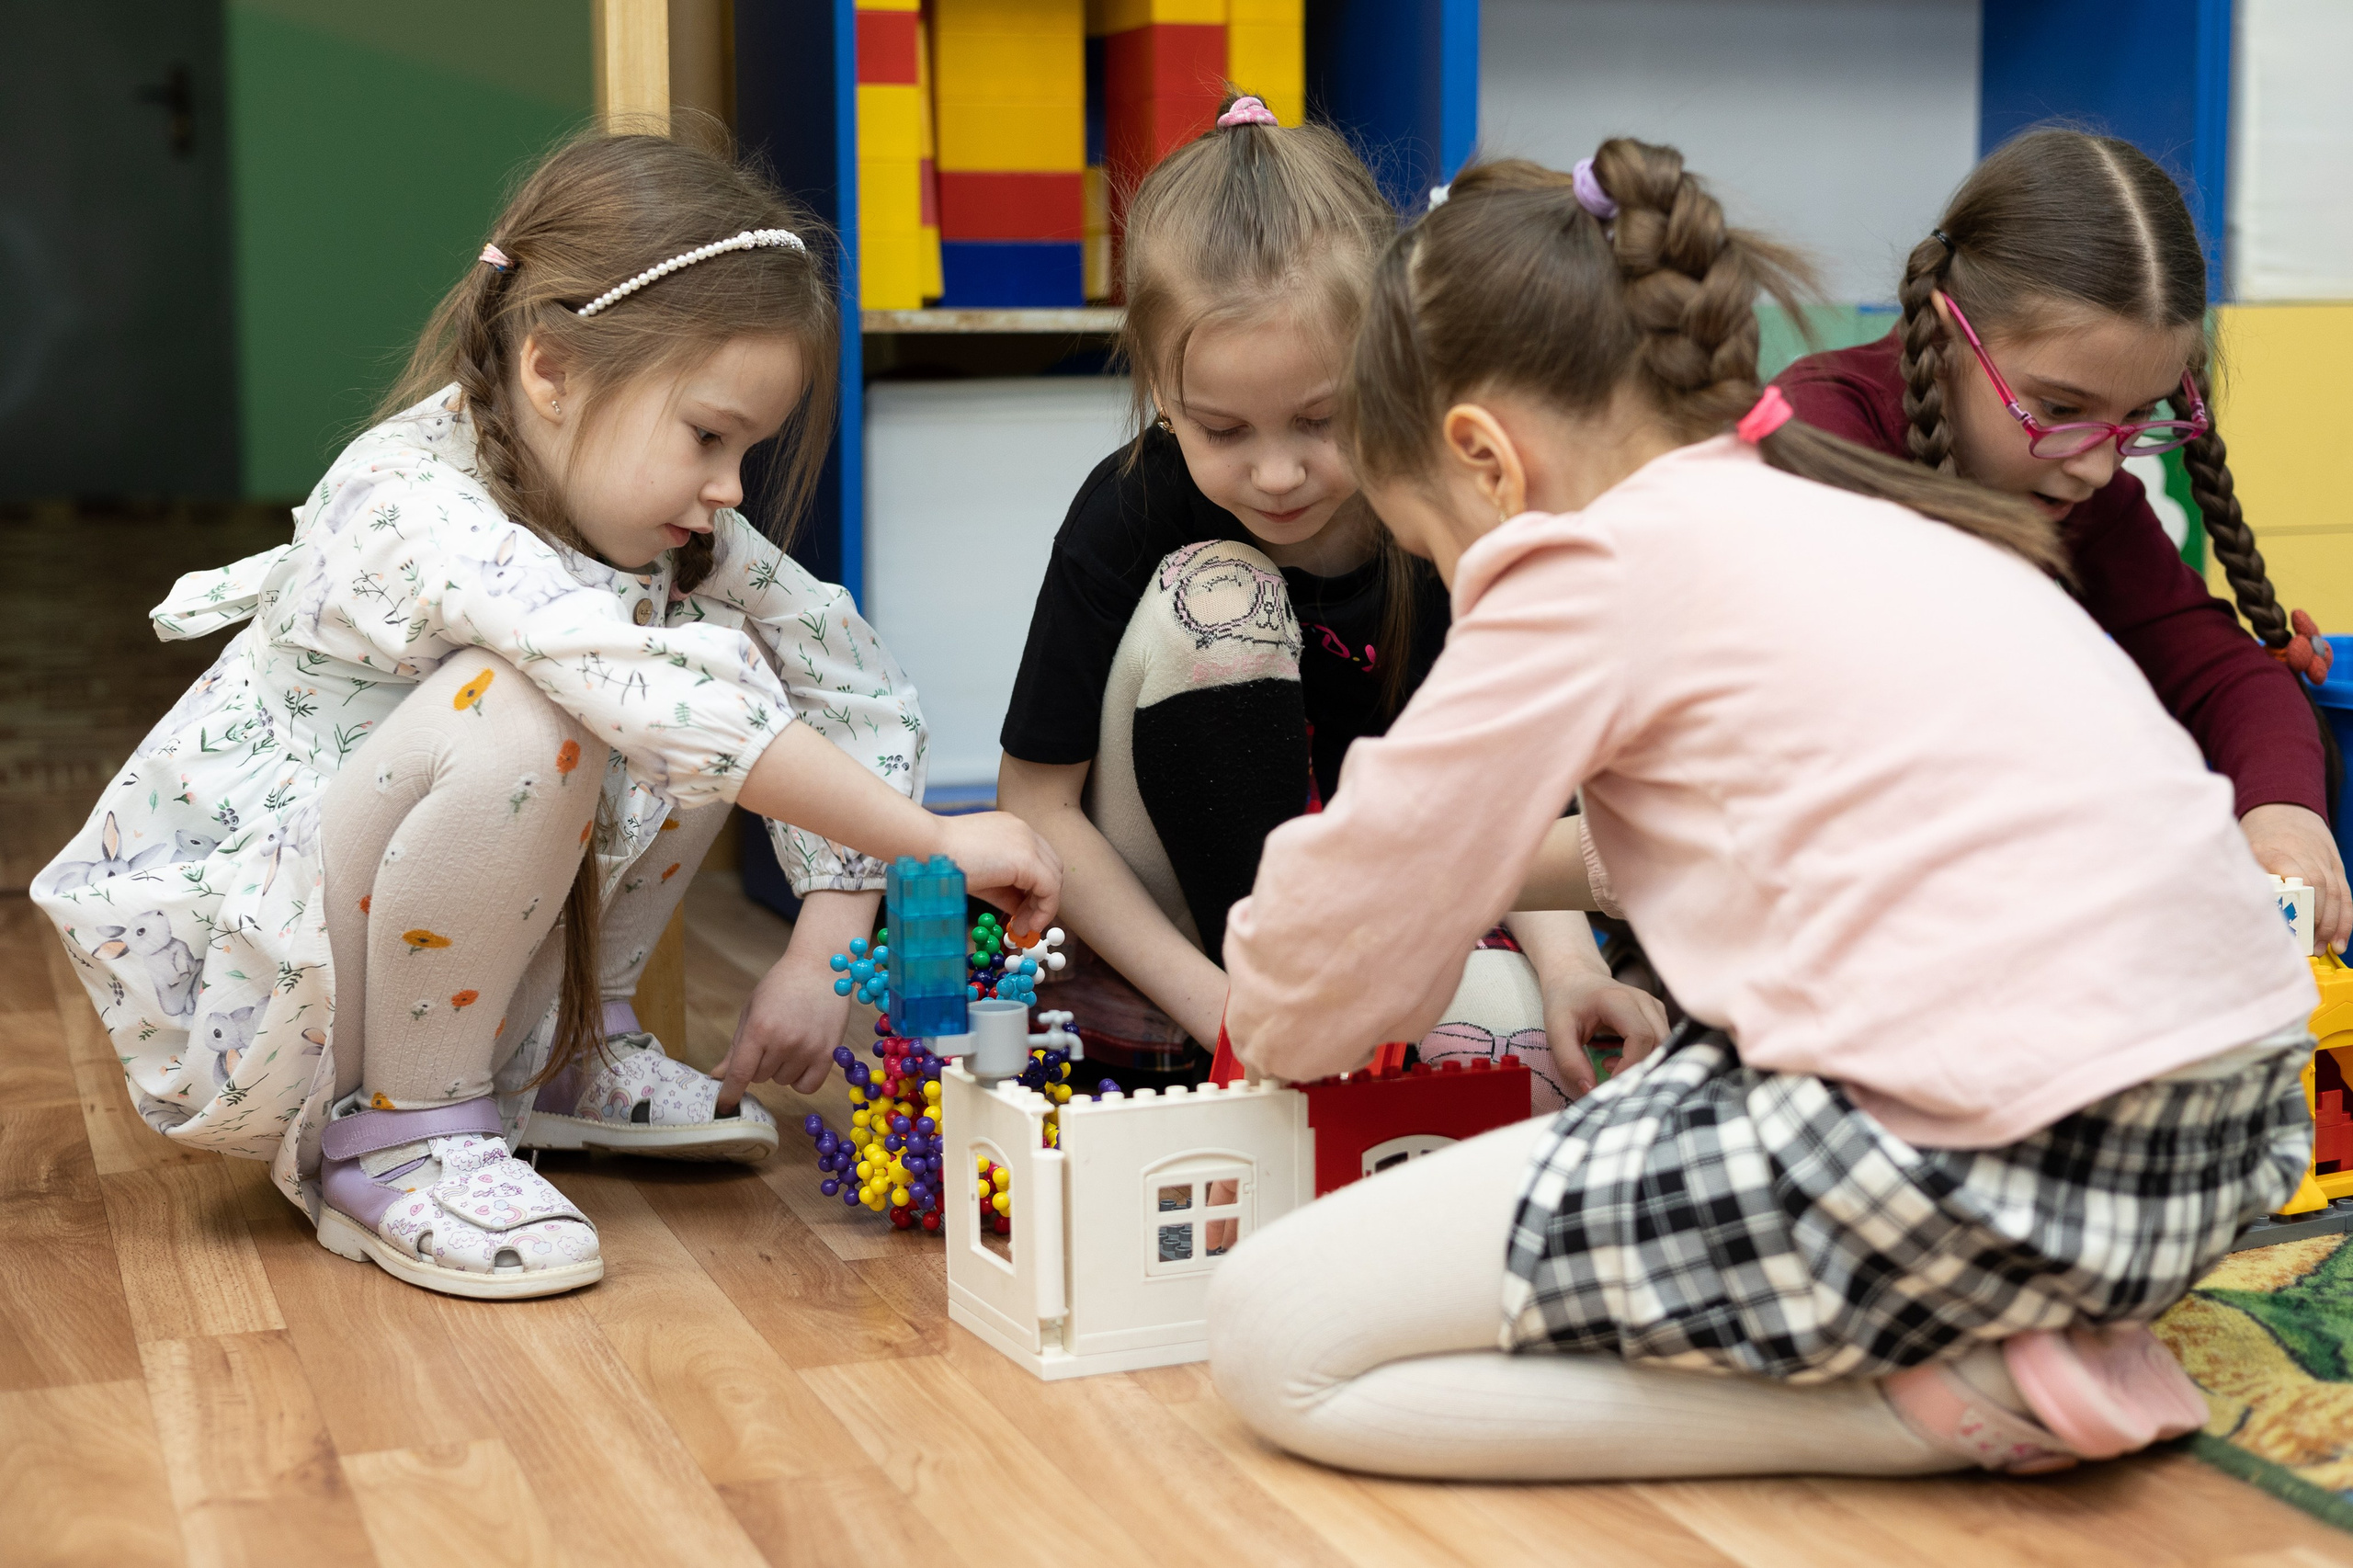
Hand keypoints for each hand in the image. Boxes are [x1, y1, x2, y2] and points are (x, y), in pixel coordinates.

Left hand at [714, 888, 875, 1108]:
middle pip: (760, 1077)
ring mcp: (808, 1049)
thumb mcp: (752, 1011)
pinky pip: (807, 1086)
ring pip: (782, 1081)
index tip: (724, 1107)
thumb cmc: (782, 985)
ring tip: (790, 1041)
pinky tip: (801, 1060)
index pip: (740, 1073)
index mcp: (760, 1029)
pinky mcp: (829, 1054)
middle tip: (771, 1040)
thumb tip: (717, 1076)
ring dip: (781, 1069)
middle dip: (759, 1065)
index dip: (729, 1093)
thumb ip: (736, 1047)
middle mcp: (784, 1042)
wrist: (822, 967)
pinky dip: (800, 1079)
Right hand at [937, 811, 1062, 935]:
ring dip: (1042, 907)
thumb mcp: (981, 875)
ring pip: (1053, 877)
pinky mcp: (1027, 858)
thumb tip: (1021, 911)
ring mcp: (1027, 841)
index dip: (1034, 889)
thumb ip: (1005, 889)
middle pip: (1050, 866)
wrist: (925, 846)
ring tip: (1022, 929)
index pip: (1037, 859)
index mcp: (1011, 829)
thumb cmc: (941, 859)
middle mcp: (1023, 830)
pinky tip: (1026, 925)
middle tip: (1024, 924)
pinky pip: (1049, 888)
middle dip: (1042, 898)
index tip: (1022, 913)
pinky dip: (1044, 910)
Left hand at [1540, 969, 1668, 1098]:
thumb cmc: (1566, 1002)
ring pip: (1664, 1045)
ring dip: (1642, 1064)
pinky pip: (1662, 1043)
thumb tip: (1591, 1090)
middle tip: (1608, 1076)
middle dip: (1639, 1068)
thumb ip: (1570, 1061)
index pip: (1640, 1036)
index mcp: (1618, 1000)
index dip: (1630, 1065)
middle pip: (1659, 1043)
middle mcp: (1643, 1001)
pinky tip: (1619, 1057)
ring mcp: (1654, 1006)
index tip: (1610, 1083)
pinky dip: (1645, 1058)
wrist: (1576, 977)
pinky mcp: (1657, 1015)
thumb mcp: (1557, 1031)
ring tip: (1609, 1063)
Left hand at [2241, 802, 2349, 952]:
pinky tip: (2340, 941)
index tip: (2295, 928)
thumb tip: (2241, 909)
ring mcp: (2325, 860)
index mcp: (2278, 850)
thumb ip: (2245, 875)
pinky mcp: (2335, 867)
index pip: (2301, 877)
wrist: (2281, 809)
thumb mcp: (2242, 851)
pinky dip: (2345, 920)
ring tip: (2325, 949)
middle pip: (2321, 889)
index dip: (2304, 904)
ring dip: (2333, 925)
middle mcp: (2307, 855)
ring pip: (2337, 894)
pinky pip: (2345, 895)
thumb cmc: (2256, 836)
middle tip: (2309, 947)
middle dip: (2318, 921)